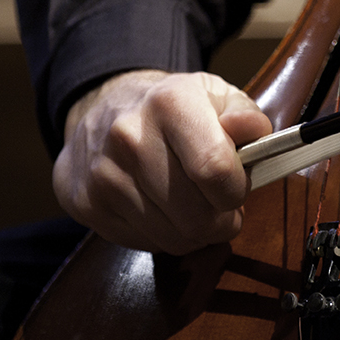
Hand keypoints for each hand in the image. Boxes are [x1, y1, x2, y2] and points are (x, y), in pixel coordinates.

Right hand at [54, 70, 271, 254]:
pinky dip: (165, 235)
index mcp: (171, 104)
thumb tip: (254, 131)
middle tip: (223, 206)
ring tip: (197, 208)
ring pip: (174, 239)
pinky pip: (146, 244)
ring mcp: (104, 175)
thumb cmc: (175, 108)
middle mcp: (130, 138)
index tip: (238, 186)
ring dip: (197, 233)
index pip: (214, 169)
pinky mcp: (86, 204)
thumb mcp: (216, 95)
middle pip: (197, 216)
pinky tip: (165, 210)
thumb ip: (245, 114)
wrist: (104, 107)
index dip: (237, 189)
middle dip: (223, 221)